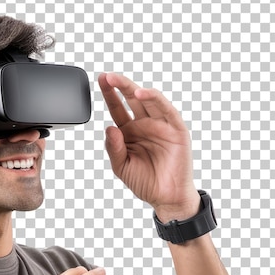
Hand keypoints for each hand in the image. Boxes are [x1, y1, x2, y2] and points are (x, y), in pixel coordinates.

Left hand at [99, 73, 200, 221]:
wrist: (166, 197)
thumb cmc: (145, 182)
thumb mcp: (122, 166)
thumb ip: (114, 148)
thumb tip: (109, 128)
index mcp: (130, 132)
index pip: (117, 108)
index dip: (109, 95)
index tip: (99, 82)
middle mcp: (145, 125)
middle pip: (131, 99)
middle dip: (118, 86)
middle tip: (105, 77)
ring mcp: (161, 125)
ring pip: (147, 100)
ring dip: (133, 89)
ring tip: (118, 82)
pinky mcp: (176, 129)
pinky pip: (165, 110)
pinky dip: (155, 99)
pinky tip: (142, 94)